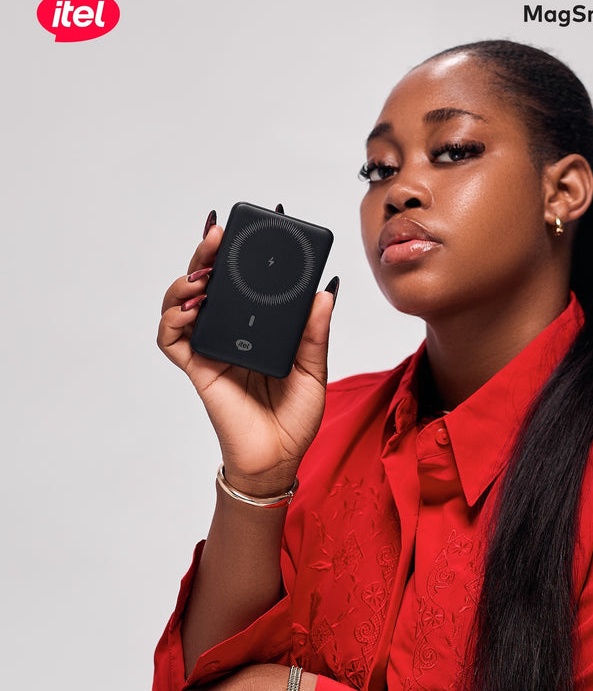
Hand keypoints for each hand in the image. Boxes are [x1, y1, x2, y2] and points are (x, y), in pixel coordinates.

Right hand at [157, 212, 337, 492]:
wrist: (279, 458)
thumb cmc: (295, 418)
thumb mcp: (314, 369)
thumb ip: (314, 332)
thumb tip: (324, 291)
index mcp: (257, 330)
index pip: (241, 285)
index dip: (236, 258)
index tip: (246, 232)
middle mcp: (230, 334)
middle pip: (207, 286)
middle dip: (206, 257)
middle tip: (217, 236)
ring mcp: (210, 350)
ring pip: (182, 306)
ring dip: (185, 283)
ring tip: (202, 273)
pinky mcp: (197, 369)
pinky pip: (170, 340)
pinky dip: (171, 319)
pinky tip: (189, 308)